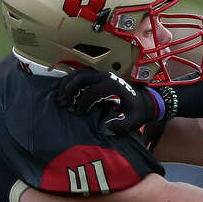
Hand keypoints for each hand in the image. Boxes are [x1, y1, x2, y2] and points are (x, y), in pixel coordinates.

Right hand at [55, 68, 170, 135]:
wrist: (145, 101)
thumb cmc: (137, 112)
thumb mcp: (132, 121)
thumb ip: (120, 126)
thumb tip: (104, 127)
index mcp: (114, 86)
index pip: (92, 91)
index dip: (82, 103)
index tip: (77, 113)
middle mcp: (107, 77)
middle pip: (82, 78)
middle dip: (69, 89)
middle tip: (62, 102)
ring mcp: (102, 75)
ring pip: (79, 73)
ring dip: (66, 83)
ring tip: (57, 95)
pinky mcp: (99, 77)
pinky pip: (81, 74)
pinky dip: (69, 80)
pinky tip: (59, 88)